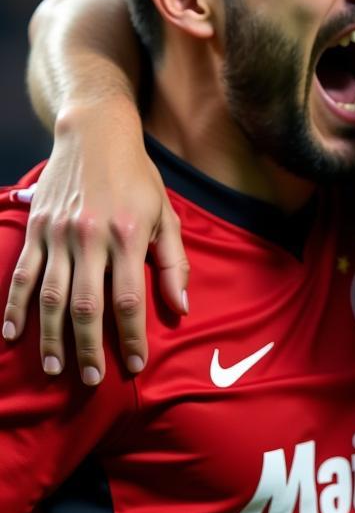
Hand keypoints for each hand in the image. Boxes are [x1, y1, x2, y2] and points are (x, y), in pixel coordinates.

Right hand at [2, 102, 188, 383]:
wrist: (96, 134)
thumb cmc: (138, 177)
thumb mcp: (167, 214)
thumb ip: (173, 262)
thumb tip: (180, 307)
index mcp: (129, 235)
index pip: (129, 299)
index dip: (131, 337)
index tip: (135, 365)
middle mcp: (91, 237)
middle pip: (87, 306)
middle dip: (89, 348)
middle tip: (91, 379)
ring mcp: (59, 234)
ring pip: (51, 296)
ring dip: (52, 337)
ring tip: (57, 367)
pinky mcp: (37, 229)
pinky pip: (22, 274)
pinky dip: (15, 306)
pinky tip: (12, 334)